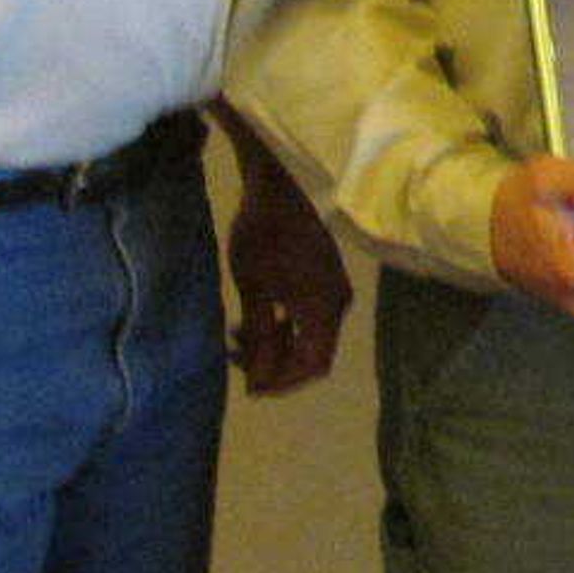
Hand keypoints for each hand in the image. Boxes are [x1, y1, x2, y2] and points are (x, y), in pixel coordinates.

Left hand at [221, 139, 352, 394]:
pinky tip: (257, 316)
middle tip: (235, 355)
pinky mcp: (327, 278)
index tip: (249, 385)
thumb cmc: (262, 236)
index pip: (313, 366)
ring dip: (276, 343)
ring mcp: (335, 290)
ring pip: (310, 335)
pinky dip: (285, 324)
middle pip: (313, 353)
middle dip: (275, 362)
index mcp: (323, 309)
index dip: (282, 383)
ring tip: (238, 335)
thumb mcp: (253, 291)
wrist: (278, 186)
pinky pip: (311, 316)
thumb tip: (259, 381)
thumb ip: (260, 339)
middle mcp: (338, 304)